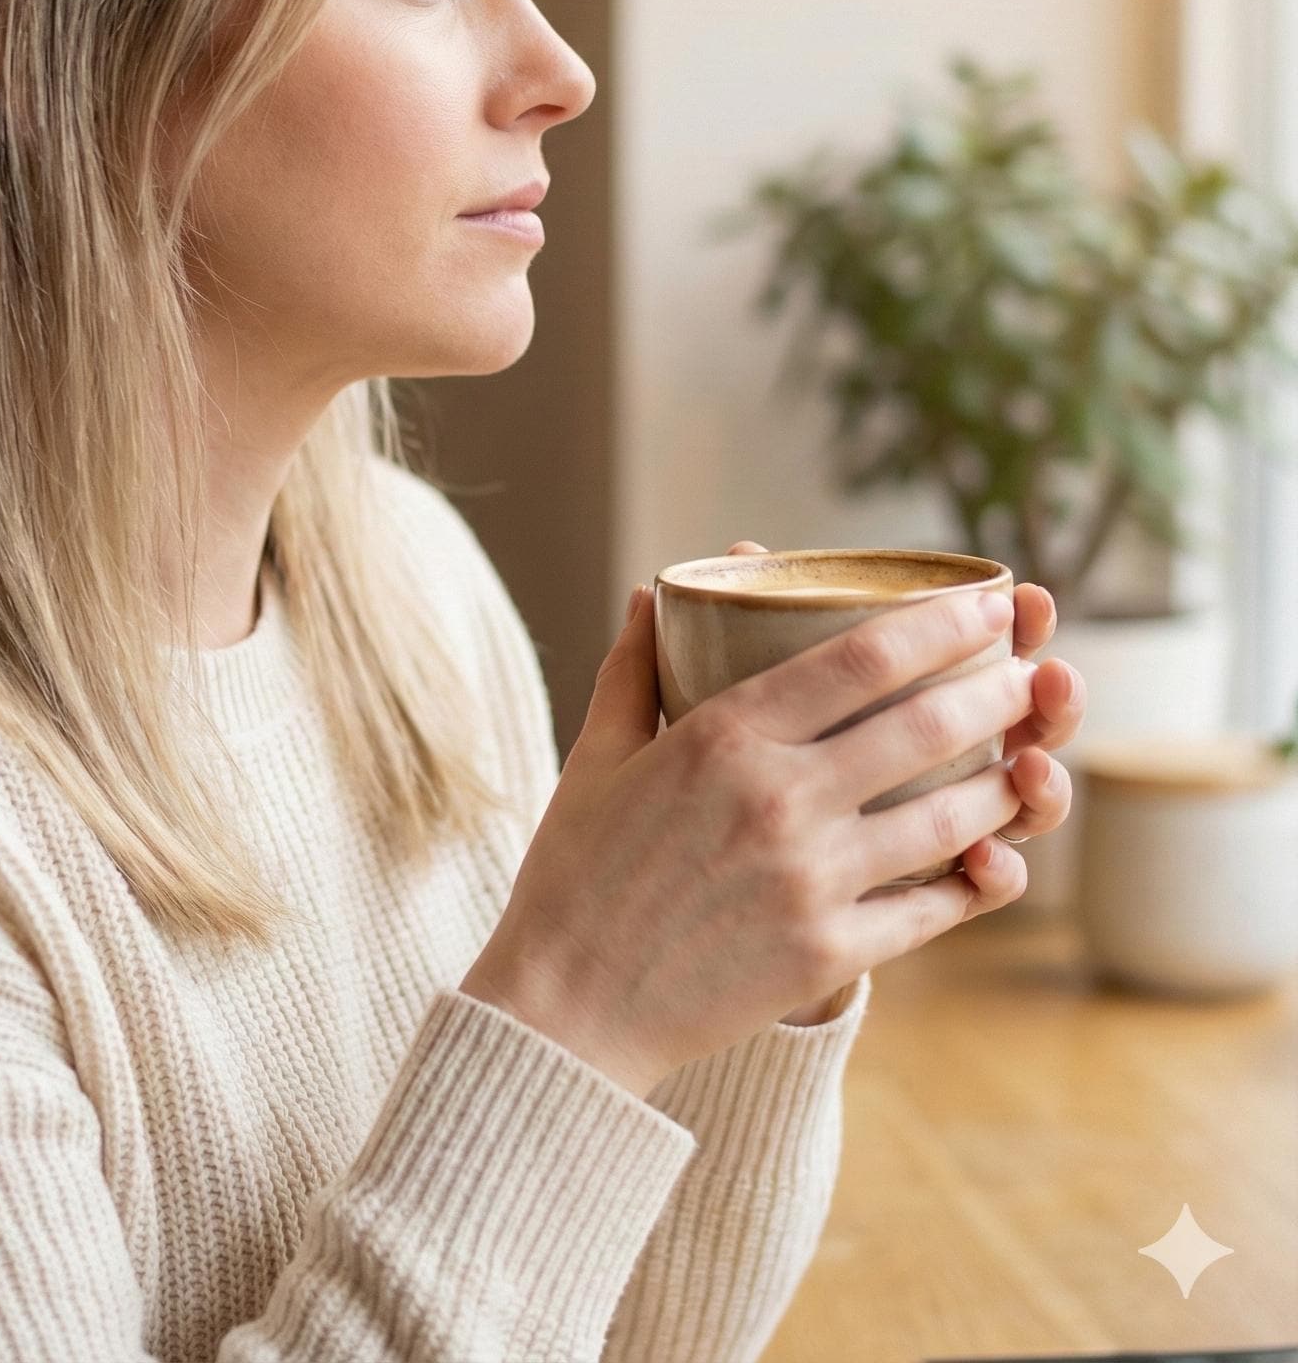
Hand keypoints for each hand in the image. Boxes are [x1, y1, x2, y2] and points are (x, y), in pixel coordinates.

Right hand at [461, 555, 1045, 1092]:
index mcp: (721, 737)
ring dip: (1008, 780)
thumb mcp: (595, 756)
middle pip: (926, 726)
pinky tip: (1000, 855)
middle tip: (1034, 669)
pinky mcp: (830, 951)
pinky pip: (936, 906)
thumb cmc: (575, 872)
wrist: (567, 1008)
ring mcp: (811, 879)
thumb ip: (634, 669)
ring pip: (950, 816)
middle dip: (998, 689)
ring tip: (1035, 757)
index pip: (859, 659)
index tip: (988, 604)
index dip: (940, 623)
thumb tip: (656, 595)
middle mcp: (778, 799)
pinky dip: (980, 878)